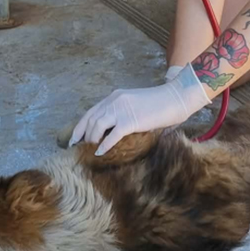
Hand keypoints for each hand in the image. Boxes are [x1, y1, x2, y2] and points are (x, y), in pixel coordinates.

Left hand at [69, 64, 208, 155]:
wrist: (175, 98)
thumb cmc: (158, 103)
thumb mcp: (134, 104)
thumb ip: (122, 112)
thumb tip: (111, 130)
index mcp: (114, 97)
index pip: (90, 112)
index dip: (80, 127)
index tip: (74, 139)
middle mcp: (114, 101)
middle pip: (90, 119)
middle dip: (82, 135)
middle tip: (77, 149)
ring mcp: (122, 110)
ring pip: (97, 126)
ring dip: (92, 140)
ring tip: (91, 151)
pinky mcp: (131, 121)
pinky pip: (112, 135)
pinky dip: (104, 145)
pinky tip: (100, 153)